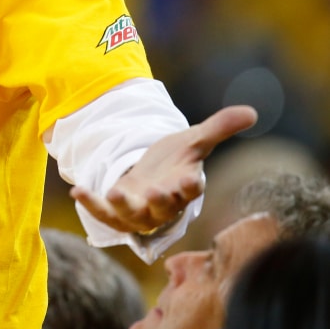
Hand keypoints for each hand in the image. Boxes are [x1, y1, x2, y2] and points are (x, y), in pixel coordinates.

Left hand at [69, 104, 257, 234]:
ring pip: (133, 216)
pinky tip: (77, 191)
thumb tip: (252, 112)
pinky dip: (92, 205)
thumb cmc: (174, 161)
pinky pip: (104, 214)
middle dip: (161, 202)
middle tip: (157, 192)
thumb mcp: (192, 140)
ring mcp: (139, 211)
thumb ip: (219, 127)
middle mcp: (163, 204)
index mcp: (184, 186)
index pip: (191, 190)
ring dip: (124, 208)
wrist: (149, 175)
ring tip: (114, 193)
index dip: (191, 187)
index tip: (191, 180)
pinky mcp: (116, 213)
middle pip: (164, 208)